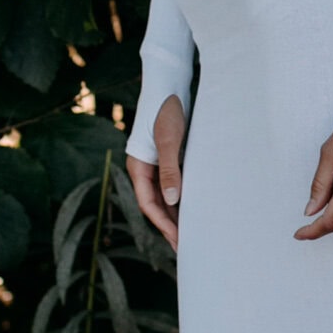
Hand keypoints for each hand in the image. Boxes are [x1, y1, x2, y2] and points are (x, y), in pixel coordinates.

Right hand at [128, 93, 186, 249]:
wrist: (170, 85)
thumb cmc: (168, 110)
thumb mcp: (169, 140)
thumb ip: (170, 169)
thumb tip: (173, 200)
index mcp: (138, 166)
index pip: (148, 203)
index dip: (163, 224)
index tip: (179, 240)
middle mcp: (144, 168)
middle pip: (155, 204)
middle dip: (169, 225)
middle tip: (185, 247)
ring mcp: (155, 163)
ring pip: (164, 196)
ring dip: (175, 214)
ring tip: (191, 233)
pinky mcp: (168, 157)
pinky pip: (173, 184)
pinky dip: (182, 198)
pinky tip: (194, 208)